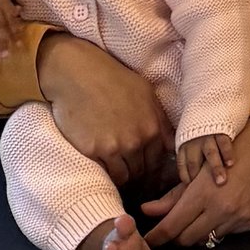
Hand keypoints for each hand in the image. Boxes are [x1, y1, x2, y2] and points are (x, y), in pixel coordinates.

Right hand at [37, 33, 169, 184]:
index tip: (142, 164)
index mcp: (152, 127)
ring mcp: (114, 147)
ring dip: (120, 174)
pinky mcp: (93, 151)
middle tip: (126, 166)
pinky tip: (101, 163)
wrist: (78, 73)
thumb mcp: (146, 93)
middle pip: (141, 171)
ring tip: (113, 166)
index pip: (158, 161)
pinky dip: (104, 172)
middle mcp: (137, 140)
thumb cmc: (112, 78)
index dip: (150, 165)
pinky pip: (104, 173)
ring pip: (124, 177)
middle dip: (136, 171)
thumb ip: (160, 120)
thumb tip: (170, 144)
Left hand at [143, 113, 249, 246]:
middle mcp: (223, 210)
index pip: (172, 227)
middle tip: (176, 224)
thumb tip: (146, 210)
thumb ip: (172, 195)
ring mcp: (242, 218)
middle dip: (177, 234)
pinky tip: (227, 208)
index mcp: (204, 193)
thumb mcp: (200, 168)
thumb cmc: (232, 149)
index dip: (157, 237)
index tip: (150, 240)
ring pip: (209, 238)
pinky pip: (231, 233)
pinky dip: (223, 225)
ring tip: (206, 210)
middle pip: (187, 239)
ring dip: (202, 229)